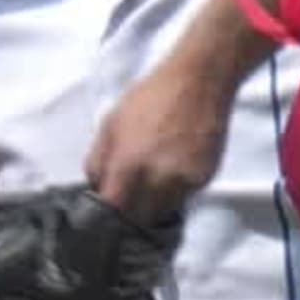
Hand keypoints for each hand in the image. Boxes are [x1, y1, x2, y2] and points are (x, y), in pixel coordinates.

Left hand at [87, 49, 235, 229]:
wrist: (197, 80)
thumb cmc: (150, 97)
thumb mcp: (110, 124)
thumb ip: (97, 162)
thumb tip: (96, 190)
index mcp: (127, 166)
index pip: (113, 212)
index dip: (108, 216)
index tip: (107, 212)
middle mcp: (155, 181)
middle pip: (139, 218)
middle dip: (131, 212)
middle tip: (130, 196)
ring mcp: (182, 182)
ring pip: (163, 212)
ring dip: (154, 205)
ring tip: (153, 179)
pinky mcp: (203, 179)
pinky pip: (183, 198)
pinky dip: (175, 192)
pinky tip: (173, 166)